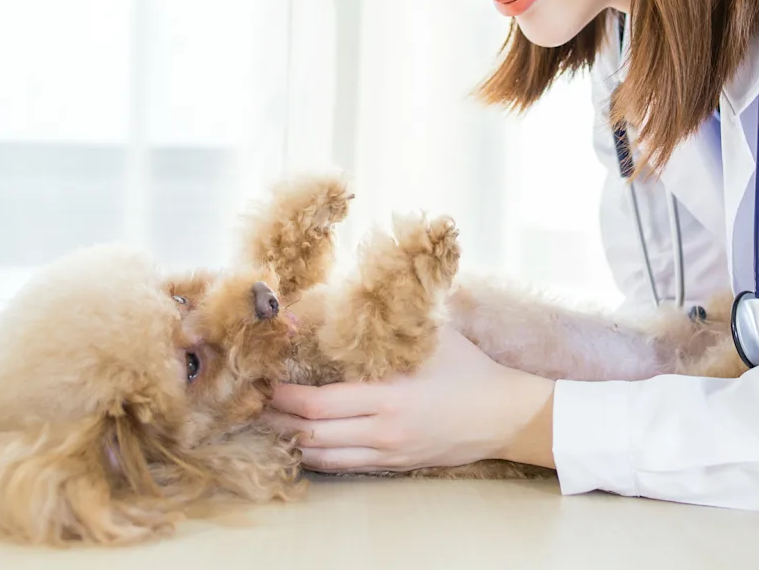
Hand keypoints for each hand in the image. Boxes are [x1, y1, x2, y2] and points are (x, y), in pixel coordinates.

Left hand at [262, 327, 554, 472]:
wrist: (505, 414)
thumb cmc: (471, 368)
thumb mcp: (435, 334)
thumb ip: (394, 320)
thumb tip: (353, 292)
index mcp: (390, 396)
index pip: (319, 404)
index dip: (285, 396)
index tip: (266, 379)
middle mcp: (384, 430)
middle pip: (312, 434)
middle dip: (277, 420)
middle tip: (254, 403)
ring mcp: (388, 452)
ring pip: (323, 457)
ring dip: (292, 441)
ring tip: (269, 424)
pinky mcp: (395, 464)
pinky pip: (345, 466)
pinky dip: (317, 456)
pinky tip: (302, 442)